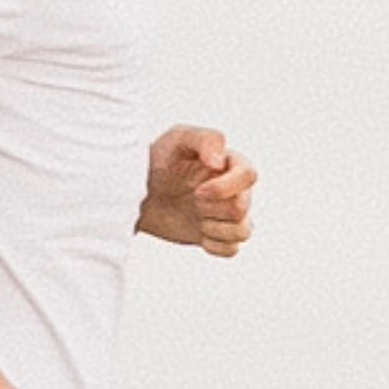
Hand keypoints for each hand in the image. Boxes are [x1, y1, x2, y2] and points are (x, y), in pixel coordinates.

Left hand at [140, 124, 257, 255]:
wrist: (139, 192)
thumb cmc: (158, 160)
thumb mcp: (177, 139)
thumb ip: (205, 139)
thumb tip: (220, 162)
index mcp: (230, 163)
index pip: (249, 176)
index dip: (225, 187)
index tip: (197, 191)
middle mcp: (234, 189)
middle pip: (242, 207)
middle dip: (212, 208)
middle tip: (191, 200)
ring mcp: (226, 214)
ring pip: (243, 231)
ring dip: (215, 228)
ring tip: (195, 216)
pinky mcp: (216, 235)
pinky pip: (231, 249)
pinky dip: (214, 245)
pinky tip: (198, 233)